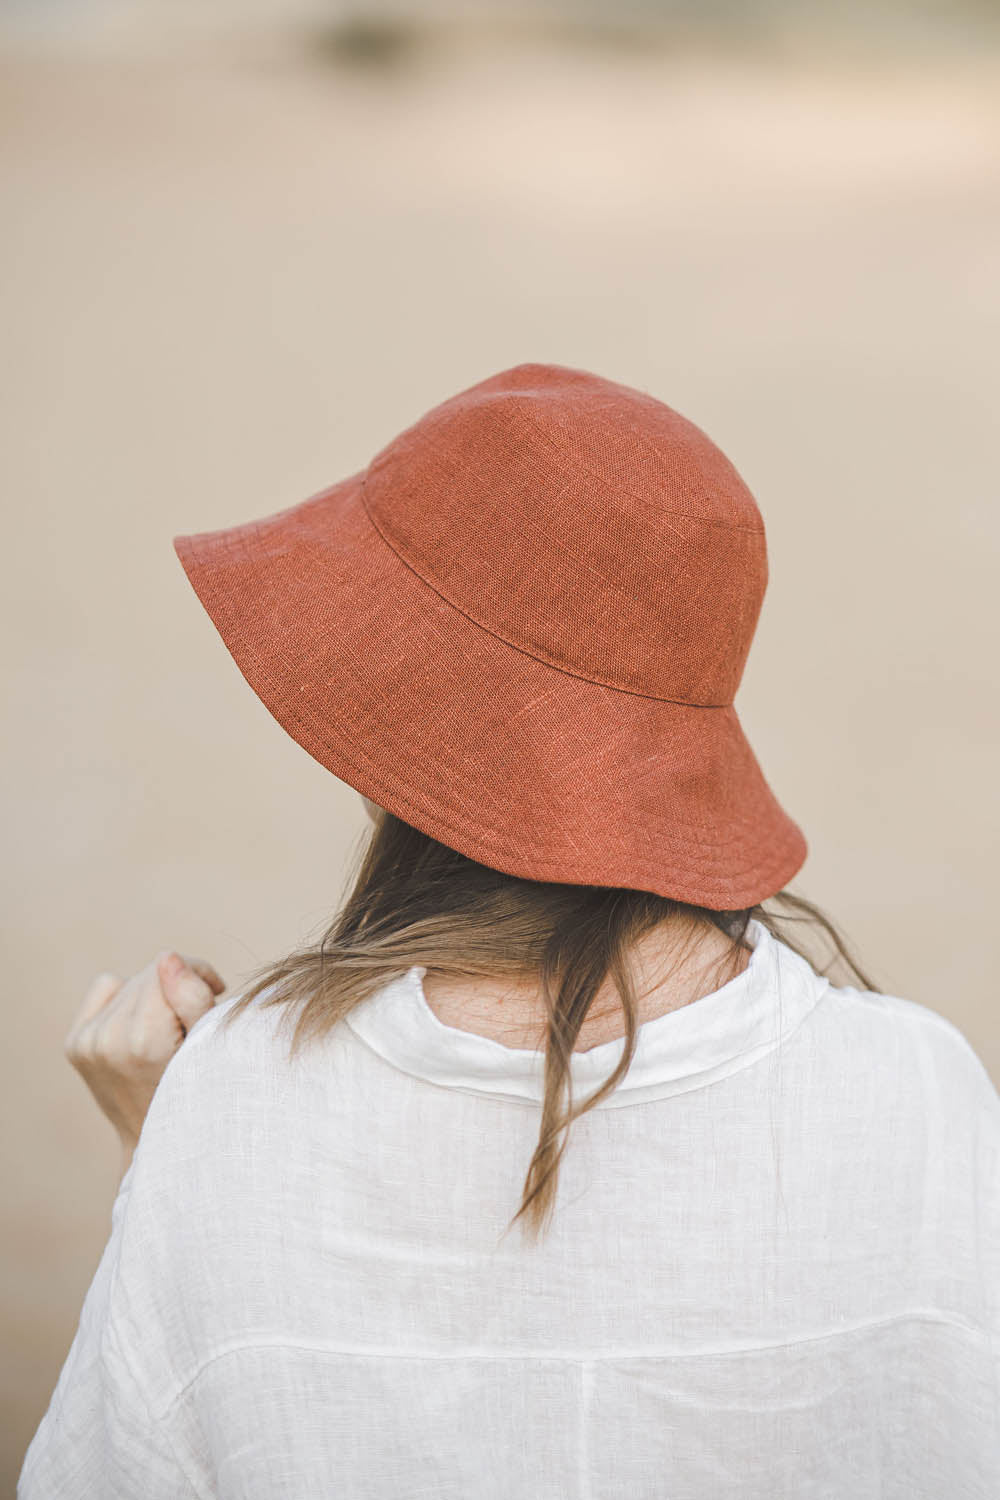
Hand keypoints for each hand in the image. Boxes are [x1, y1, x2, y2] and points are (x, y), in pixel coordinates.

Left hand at [64, 950, 225, 1157]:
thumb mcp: (209, 1047)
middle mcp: (105, 1039)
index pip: (168, 967)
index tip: (216, 993)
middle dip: (177, 984)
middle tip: (197, 1016)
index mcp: (141, 1041)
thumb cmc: (197, 1093)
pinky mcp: (75, 1043)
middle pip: (149, 974)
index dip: (199, 975)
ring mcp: (85, 1042)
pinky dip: (126, 999)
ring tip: (171, 1026)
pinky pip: (106, 988)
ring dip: (155, 994)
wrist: (155, 1143)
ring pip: (131, 982)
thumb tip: (167, 958)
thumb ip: (193, 999)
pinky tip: (143, 1026)